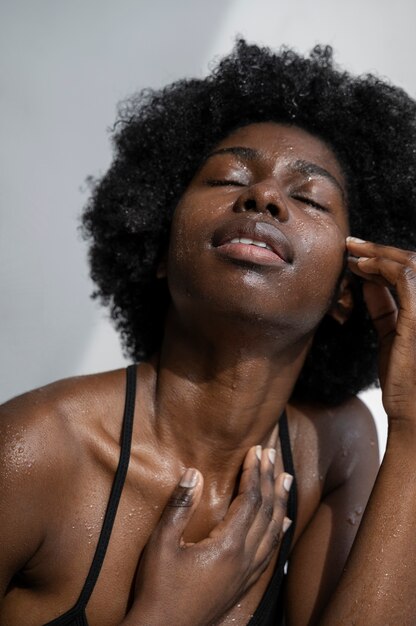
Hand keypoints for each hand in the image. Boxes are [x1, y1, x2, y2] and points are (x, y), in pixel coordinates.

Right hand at [129, 446, 292, 625]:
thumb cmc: (159, 588)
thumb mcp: (162, 544)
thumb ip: (180, 507)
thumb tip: (194, 473)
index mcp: (227, 546)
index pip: (249, 500)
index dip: (253, 473)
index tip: (256, 450)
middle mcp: (244, 558)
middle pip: (266, 511)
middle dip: (269, 480)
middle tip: (273, 455)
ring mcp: (247, 573)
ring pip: (273, 531)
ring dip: (280, 502)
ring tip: (286, 480)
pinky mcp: (244, 584)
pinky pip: (270, 553)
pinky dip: (278, 532)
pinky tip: (283, 524)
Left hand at [347, 236, 415, 421]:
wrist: (412, 412)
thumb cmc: (404, 379)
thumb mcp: (391, 335)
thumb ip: (384, 307)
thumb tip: (368, 282)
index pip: (410, 273)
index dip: (385, 259)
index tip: (357, 256)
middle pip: (412, 263)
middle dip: (379, 250)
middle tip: (351, 244)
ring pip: (409, 264)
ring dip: (377, 253)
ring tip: (352, 252)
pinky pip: (403, 278)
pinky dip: (381, 266)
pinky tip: (360, 266)